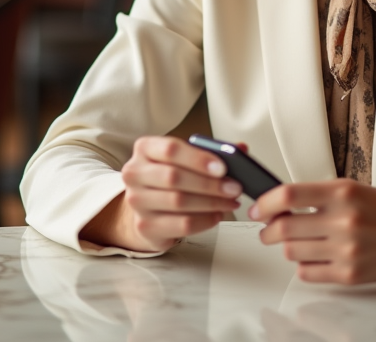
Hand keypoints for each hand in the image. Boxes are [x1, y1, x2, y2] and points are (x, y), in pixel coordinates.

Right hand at [81, 135, 241, 252]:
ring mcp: (137, 201)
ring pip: (179, 201)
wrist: (148, 206)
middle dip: (210, 184)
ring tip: (230, 201)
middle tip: (234, 187)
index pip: (170, 149)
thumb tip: (240, 150)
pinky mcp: (145, 225)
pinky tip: (217, 215)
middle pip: (174, 177)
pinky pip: (181, 224)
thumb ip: (210, 152)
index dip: (198, 159)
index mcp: (145, 149)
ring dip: (211, 202)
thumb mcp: (185, 158)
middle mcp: (135, 173)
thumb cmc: (169, 177)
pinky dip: (205, 220)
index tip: (222, 167)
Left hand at [250, 179, 375, 283]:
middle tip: (267, 230)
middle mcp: (344, 221)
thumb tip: (279, 204)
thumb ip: (318, 195)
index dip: (265, 202)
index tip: (258, 208)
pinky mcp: (349, 274)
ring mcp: (346, 250)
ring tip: (295, 242)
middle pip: (283, 228)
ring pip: (291, 252)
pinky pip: (307, 273)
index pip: (289, 195)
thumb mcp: (353, 189)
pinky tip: (312, 257)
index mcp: (343, 193)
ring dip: (286, 248)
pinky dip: (303, 266)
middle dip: (267, 231)